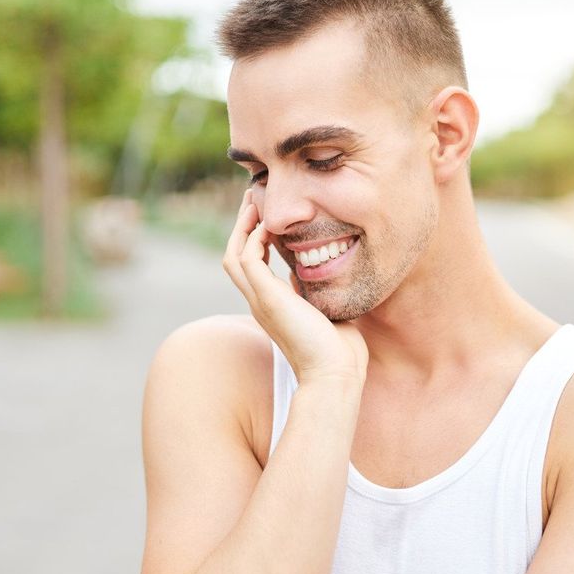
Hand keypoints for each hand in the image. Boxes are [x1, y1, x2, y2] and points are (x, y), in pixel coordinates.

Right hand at [222, 189, 367, 387]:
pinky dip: (253, 238)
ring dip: (242, 227)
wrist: (335, 374)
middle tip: (253, 199)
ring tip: (253, 202)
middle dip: (243, 226)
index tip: (268, 218)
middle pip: (235, 256)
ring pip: (234, 255)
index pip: (254, 267)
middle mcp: (260, 302)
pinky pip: (248, 258)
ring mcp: (260, 301)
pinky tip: (268, 223)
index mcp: (273, 306)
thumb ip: (318, 291)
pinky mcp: (267, 298)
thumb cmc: (339, 352)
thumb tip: (320, 271)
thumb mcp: (327, 311)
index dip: (257, 240)